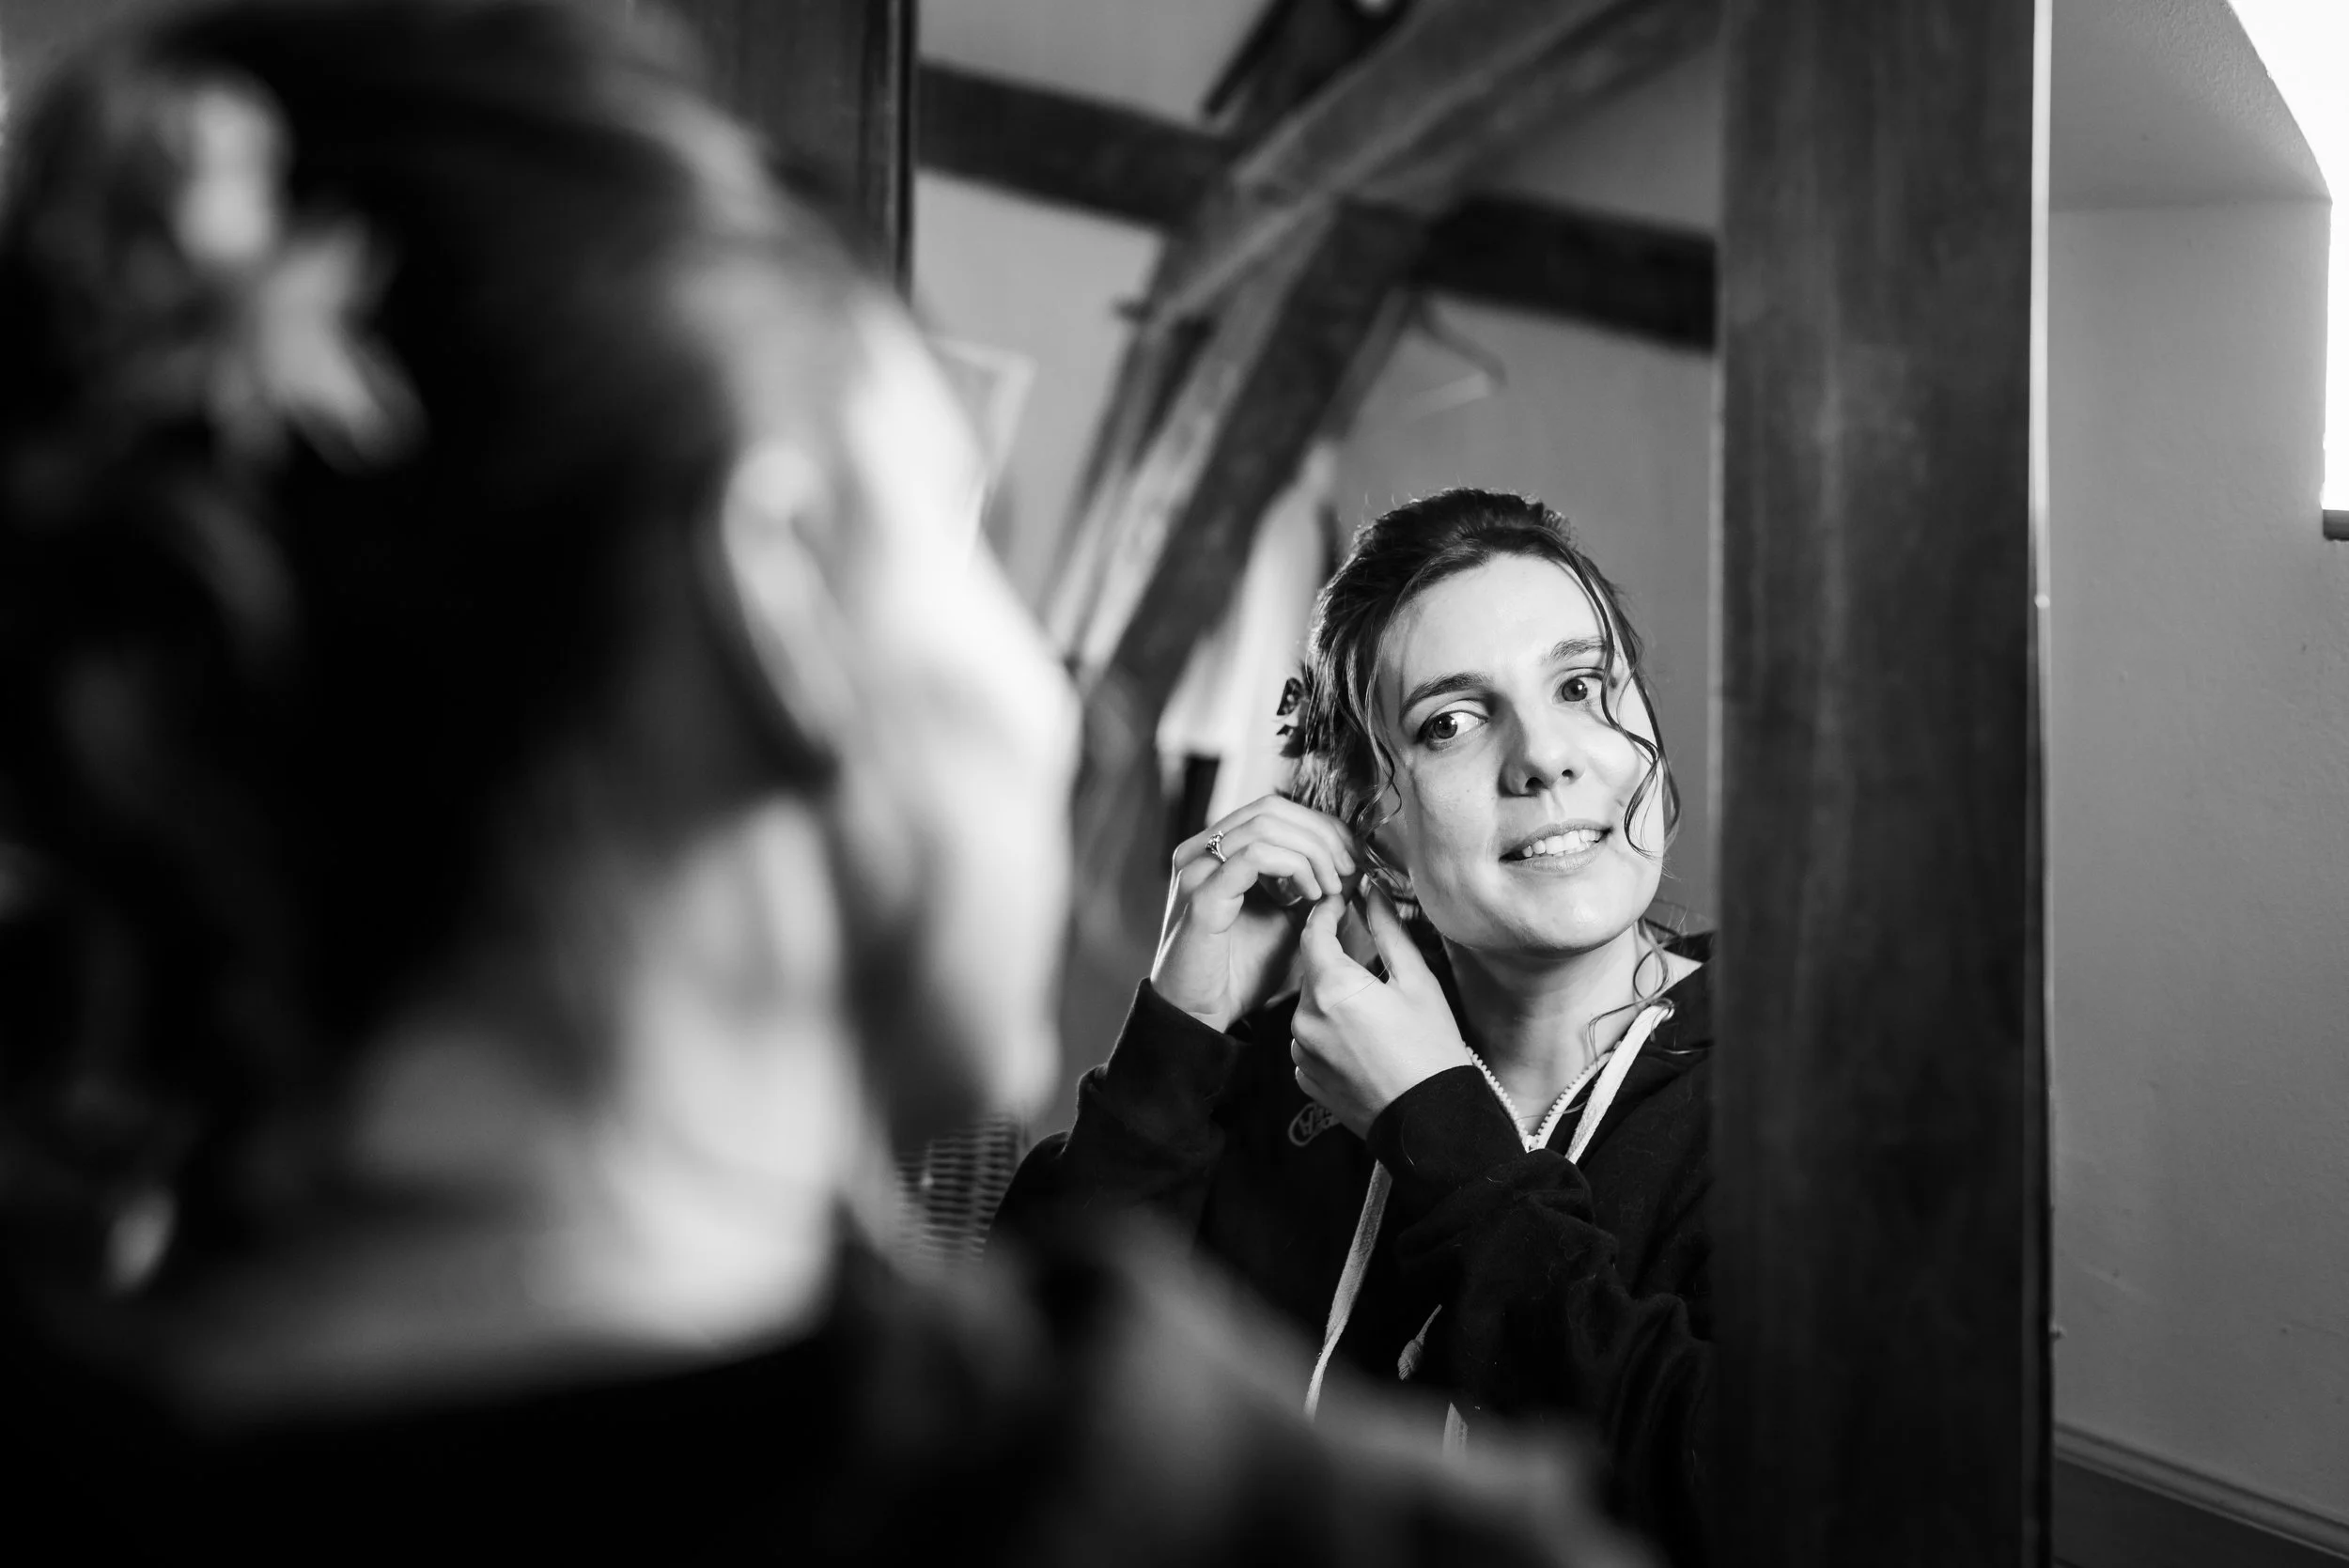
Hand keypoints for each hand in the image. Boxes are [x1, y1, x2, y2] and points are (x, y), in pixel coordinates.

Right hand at [1152, 795, 1358, 1030]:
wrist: (1201, 1016)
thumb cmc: (1239, 973)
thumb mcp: (1288, 922)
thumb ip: (1312, 888)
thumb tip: (1351, 864)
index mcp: (1216, 851)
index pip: (1274, 809)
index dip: (1321, 826)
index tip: (1353, 858)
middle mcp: (1200, 850)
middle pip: (1271, 808)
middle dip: (1322, 835)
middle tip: (1349, 870)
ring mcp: (1197, 869)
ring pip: (1266, 825)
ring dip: (1312, 852)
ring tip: (1331, 888)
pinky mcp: (1201, 894)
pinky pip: (1256, 857)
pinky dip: (1294, 868)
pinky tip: (1311, 896)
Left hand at [1289, 884, 1471, 1137]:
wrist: (1431, 1122)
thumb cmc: (1432, 1050)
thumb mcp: (1417, 982)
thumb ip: (1388, 931)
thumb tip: (1371, 892)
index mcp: (1332, 987)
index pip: (1313, 932)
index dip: (1326, 912)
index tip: (1340, 901)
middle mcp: (1305, 1019)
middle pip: (1313, 972)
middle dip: (1337, 964)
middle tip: (1373, 972)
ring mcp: (1302, 1052)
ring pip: (1311, 1008)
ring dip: (1333, 1002)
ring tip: (1374, 1018)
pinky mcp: (1305, 1078)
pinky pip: (1311, 1042)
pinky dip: (1330, 1036)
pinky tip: (1363, 1045)